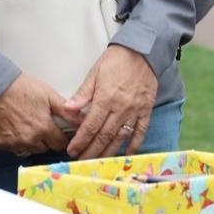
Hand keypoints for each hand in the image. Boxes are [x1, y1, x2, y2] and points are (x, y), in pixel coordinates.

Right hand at [0, 73, 71, 156]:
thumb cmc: (19, 88)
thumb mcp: (48, 95)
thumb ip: (65, 110)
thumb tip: (80, 119)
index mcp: (43, 128)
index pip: (60, 144)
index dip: (60, 138)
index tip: (58, 133)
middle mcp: (29, 139)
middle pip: (44, 148)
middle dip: (45, 140)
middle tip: (40, 125)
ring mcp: (13, 143)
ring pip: (29, 149)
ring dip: (31, 142)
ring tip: (26, 125)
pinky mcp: (0, 143)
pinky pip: (12, 148)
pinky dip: (15, 141)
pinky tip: (13, 128)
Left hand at [64, 45, 156, 159]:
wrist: (142, 51)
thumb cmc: (116, 60)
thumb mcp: (94, 73)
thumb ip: (82, 94)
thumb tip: (67, 109)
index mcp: (105, 98)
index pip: (90, 126)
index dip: (80, 140)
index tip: (72, 150)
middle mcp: (120, 107)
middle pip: (104, 135)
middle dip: (91, 151)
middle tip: (82, 161)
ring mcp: (135, 110)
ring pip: (120, 137)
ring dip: (109, 152)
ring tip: (98, 162)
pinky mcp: (146, 110)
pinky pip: (140, 132)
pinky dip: (134, 145)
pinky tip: (126, 154)